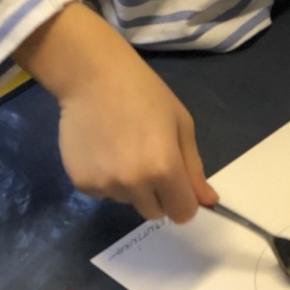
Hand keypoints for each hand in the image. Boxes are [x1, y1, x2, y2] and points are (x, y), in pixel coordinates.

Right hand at [14, 2, 217, 223]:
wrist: (92, 75)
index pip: (182, 213)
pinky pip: (102, 193)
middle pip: (154, 212)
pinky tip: (101, 148)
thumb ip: (194, 167)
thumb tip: (208, 202)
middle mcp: (134, 184)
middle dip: (156, 194)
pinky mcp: (81, 183)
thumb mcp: (180, 123)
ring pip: (127, 201)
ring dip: (129, 185)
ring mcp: (105, 186)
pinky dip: (105, 178)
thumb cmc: (144, 92)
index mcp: (164, 169)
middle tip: (147, 157)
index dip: (183, 200)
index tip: (177, 182)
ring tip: (121, 146)